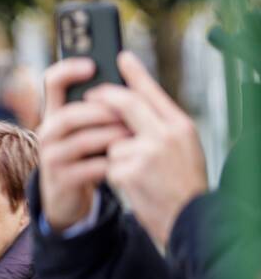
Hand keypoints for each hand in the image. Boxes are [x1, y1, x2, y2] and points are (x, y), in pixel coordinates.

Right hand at [37, 57, 130, 231]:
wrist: (67, 196)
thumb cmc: (84, 155)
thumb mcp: (86, 128)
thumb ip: (98, 106)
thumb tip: (128, 71)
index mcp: (55, 113)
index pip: (52, 82)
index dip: (68, 70)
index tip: (92, 65)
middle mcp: (47, 133)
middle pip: (68, 115)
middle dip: (101, 111)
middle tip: (128, 111)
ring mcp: (51, 158)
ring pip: (80, 141)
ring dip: (110, 136)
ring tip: (133, 133)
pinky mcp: (61, 181)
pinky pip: (87, 168)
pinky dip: (110, 163)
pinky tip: (126, 160)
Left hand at [84, 52, 207, 247]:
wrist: (189, 220)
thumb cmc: (184, 184)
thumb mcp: (183, 149)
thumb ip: (161, 128)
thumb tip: (130, 111)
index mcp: (180, 126)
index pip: (152, 93)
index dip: (135, 74)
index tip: (122, 59)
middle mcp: (165, 135)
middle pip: (126, 105)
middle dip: (105, 99)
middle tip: (91, 96)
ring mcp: (146, 152)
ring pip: (113, 142)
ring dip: (114, 156)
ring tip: (136, 174)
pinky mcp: (130, 172)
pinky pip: (110, 166)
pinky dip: (115, 176)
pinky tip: (133, 187)